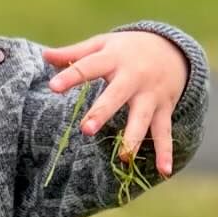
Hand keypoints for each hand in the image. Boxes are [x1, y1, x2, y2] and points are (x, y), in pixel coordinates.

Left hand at [43, 30, 188, 176]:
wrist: (172, 49)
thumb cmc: (127, 50)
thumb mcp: (102, 44)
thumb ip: (75, 53)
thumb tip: (45, 56)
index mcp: (113, 59)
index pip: (89, 67)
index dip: (70, 76)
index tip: (52, 87)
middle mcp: (134, 77)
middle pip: (117, 95)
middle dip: (103, 112)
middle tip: (86, 129)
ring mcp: (150, 95)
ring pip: (142, 118)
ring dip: (134, 137)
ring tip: (124, 157)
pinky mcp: (163, 109)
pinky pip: (164, 132)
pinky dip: (166, 152)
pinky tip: (164, 171)